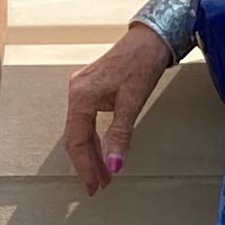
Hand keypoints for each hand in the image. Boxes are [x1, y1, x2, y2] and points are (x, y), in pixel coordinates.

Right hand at [61, 26, 171, 196]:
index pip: (76, 141)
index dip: (84, 167)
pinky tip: (101, 149)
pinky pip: (85, 120)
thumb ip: (120, 134)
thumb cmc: (142, 63)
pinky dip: (93, 138)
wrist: (150, 37)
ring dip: (90, 152)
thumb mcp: (132, 101)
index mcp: (80, 97)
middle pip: (75, 137)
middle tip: (98, 186)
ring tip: (103, 174)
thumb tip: (114, 165)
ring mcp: (81, 89)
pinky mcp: (90, 87)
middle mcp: (75, 93)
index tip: (94, 186)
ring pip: (80, 129)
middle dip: (87, 163)